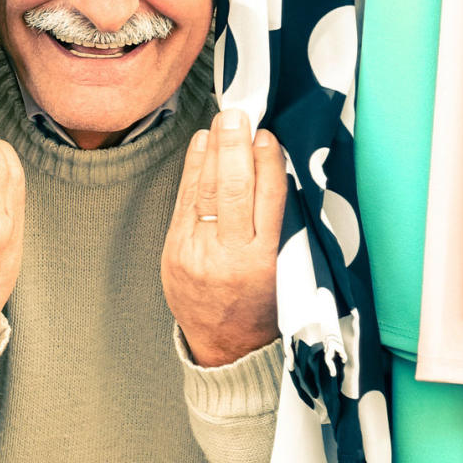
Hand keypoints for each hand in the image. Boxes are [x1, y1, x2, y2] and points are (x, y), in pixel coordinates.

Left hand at [161, 109, 286, 366]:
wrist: (225, 347)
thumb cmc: (265, 306)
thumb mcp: (287, 273)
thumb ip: (281, 226)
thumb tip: (275, 167)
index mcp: (266, 263)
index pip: (268, 202)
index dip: (268, 164)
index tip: (268, 137)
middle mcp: (228, 256)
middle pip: (231, 191)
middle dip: (234, 149)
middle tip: (237, 115)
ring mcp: (196, 253)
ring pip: (205, 193)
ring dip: (213, 152)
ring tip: (221, 122)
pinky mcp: (174, 250)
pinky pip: (184, 202)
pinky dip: (193, 170)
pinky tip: (201, 145)